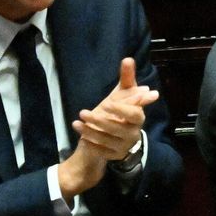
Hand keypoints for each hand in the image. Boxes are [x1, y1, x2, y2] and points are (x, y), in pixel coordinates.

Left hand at [60, 58, 158, 197]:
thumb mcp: (122, 95)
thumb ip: (126, 78)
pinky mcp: (114, 156)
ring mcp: (124, 146)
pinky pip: (101, 150)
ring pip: (106, 139)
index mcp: (138, 117)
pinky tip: (80, 133)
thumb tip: (127, 59)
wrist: (113, 136)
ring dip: (90, 130)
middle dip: (99, 120)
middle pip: (117, 127)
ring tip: (77, 122)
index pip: (134, 114)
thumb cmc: (119, 111)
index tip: (107, 103)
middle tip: (83, 112)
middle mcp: (134, 133)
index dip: (121, 109)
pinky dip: (90, 142)